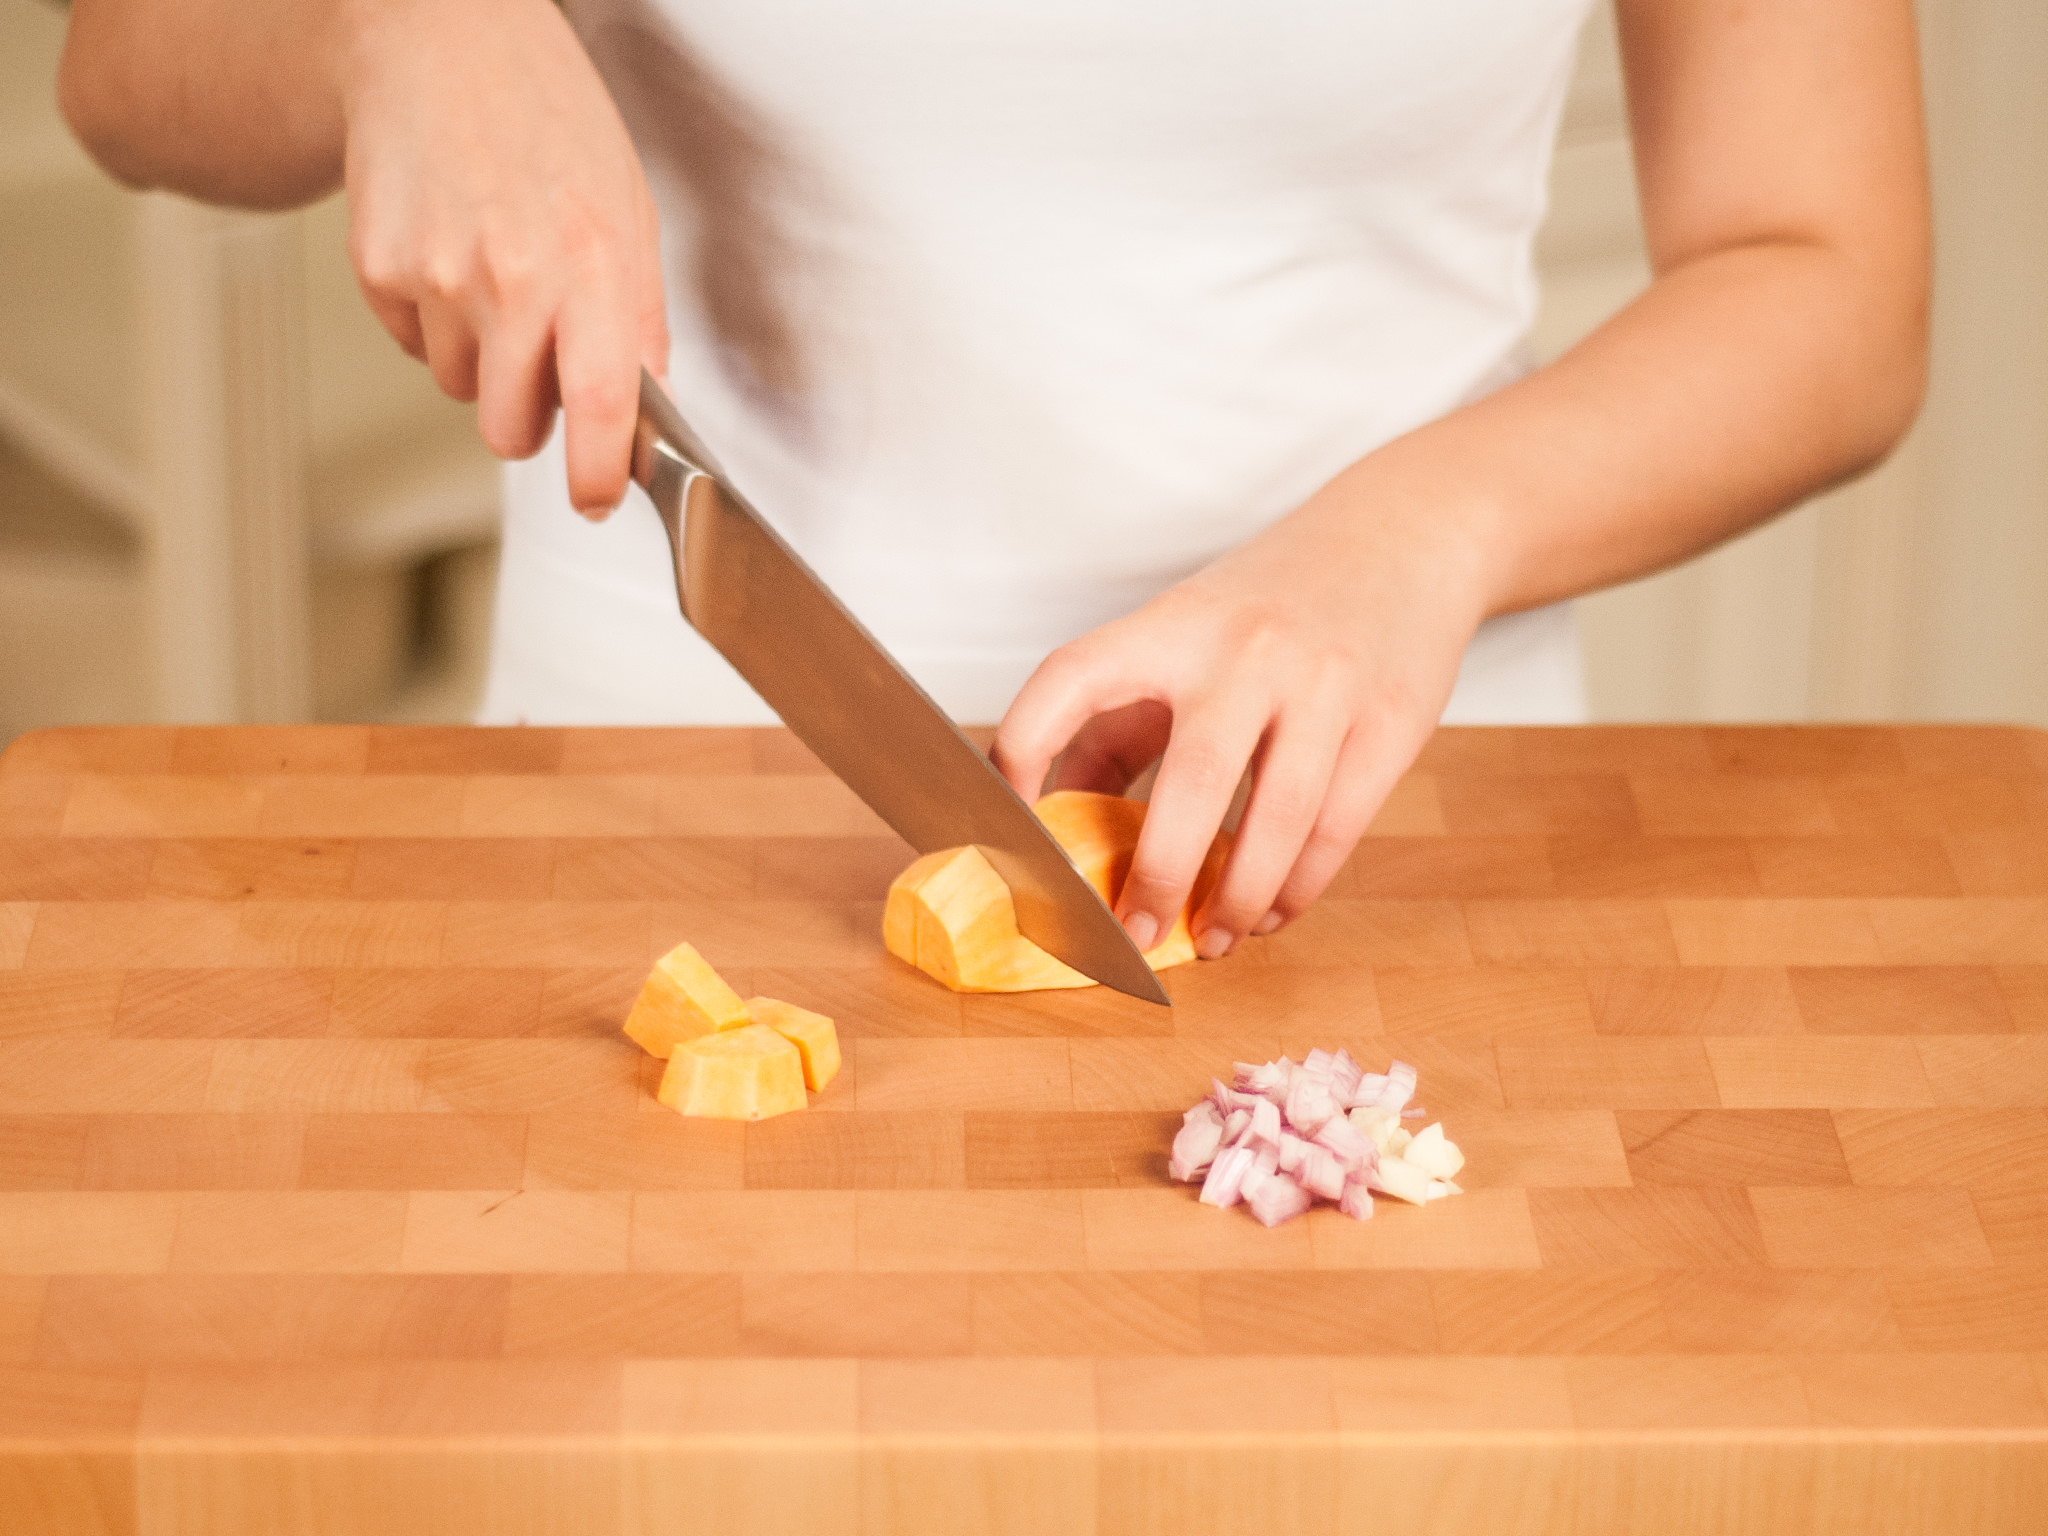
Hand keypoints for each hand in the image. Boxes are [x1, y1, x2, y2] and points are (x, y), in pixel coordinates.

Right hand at [336, 0, 667, 512]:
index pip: (600, 407)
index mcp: (592, 265)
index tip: (595, 499)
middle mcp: (513, 277)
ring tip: (494, 272)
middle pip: (510, 429)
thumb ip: (639, 320)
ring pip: (461, 389)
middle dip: (528, 418)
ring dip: (481, 358)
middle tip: (540, 360)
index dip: (597, 475)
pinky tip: (449, 250)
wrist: (440, 43)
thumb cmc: (547, 121)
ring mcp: (437, 275)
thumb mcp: (628, 214)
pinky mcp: (377, 267)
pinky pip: (413, 345)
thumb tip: (642, 410)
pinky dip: (432, 320)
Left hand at [992, 462, 1497, 957]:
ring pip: (1278, 823)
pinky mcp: (1390, 720)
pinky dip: (1299, 887)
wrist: (1403, 536)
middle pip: (1193, 784)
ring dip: (1239, 901)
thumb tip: (1057, 826)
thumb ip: (1116, 727)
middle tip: (1136, 934)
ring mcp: (1325, 684)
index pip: (1071, 679)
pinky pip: (1337, 828)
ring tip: (1212, 941)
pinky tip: (1272, 911)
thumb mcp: (1180, 638)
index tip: (1009, 824)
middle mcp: (1246, 650)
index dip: (1023, 748)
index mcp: (1171, 626)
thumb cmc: (1272, 601)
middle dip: (1159, 877)